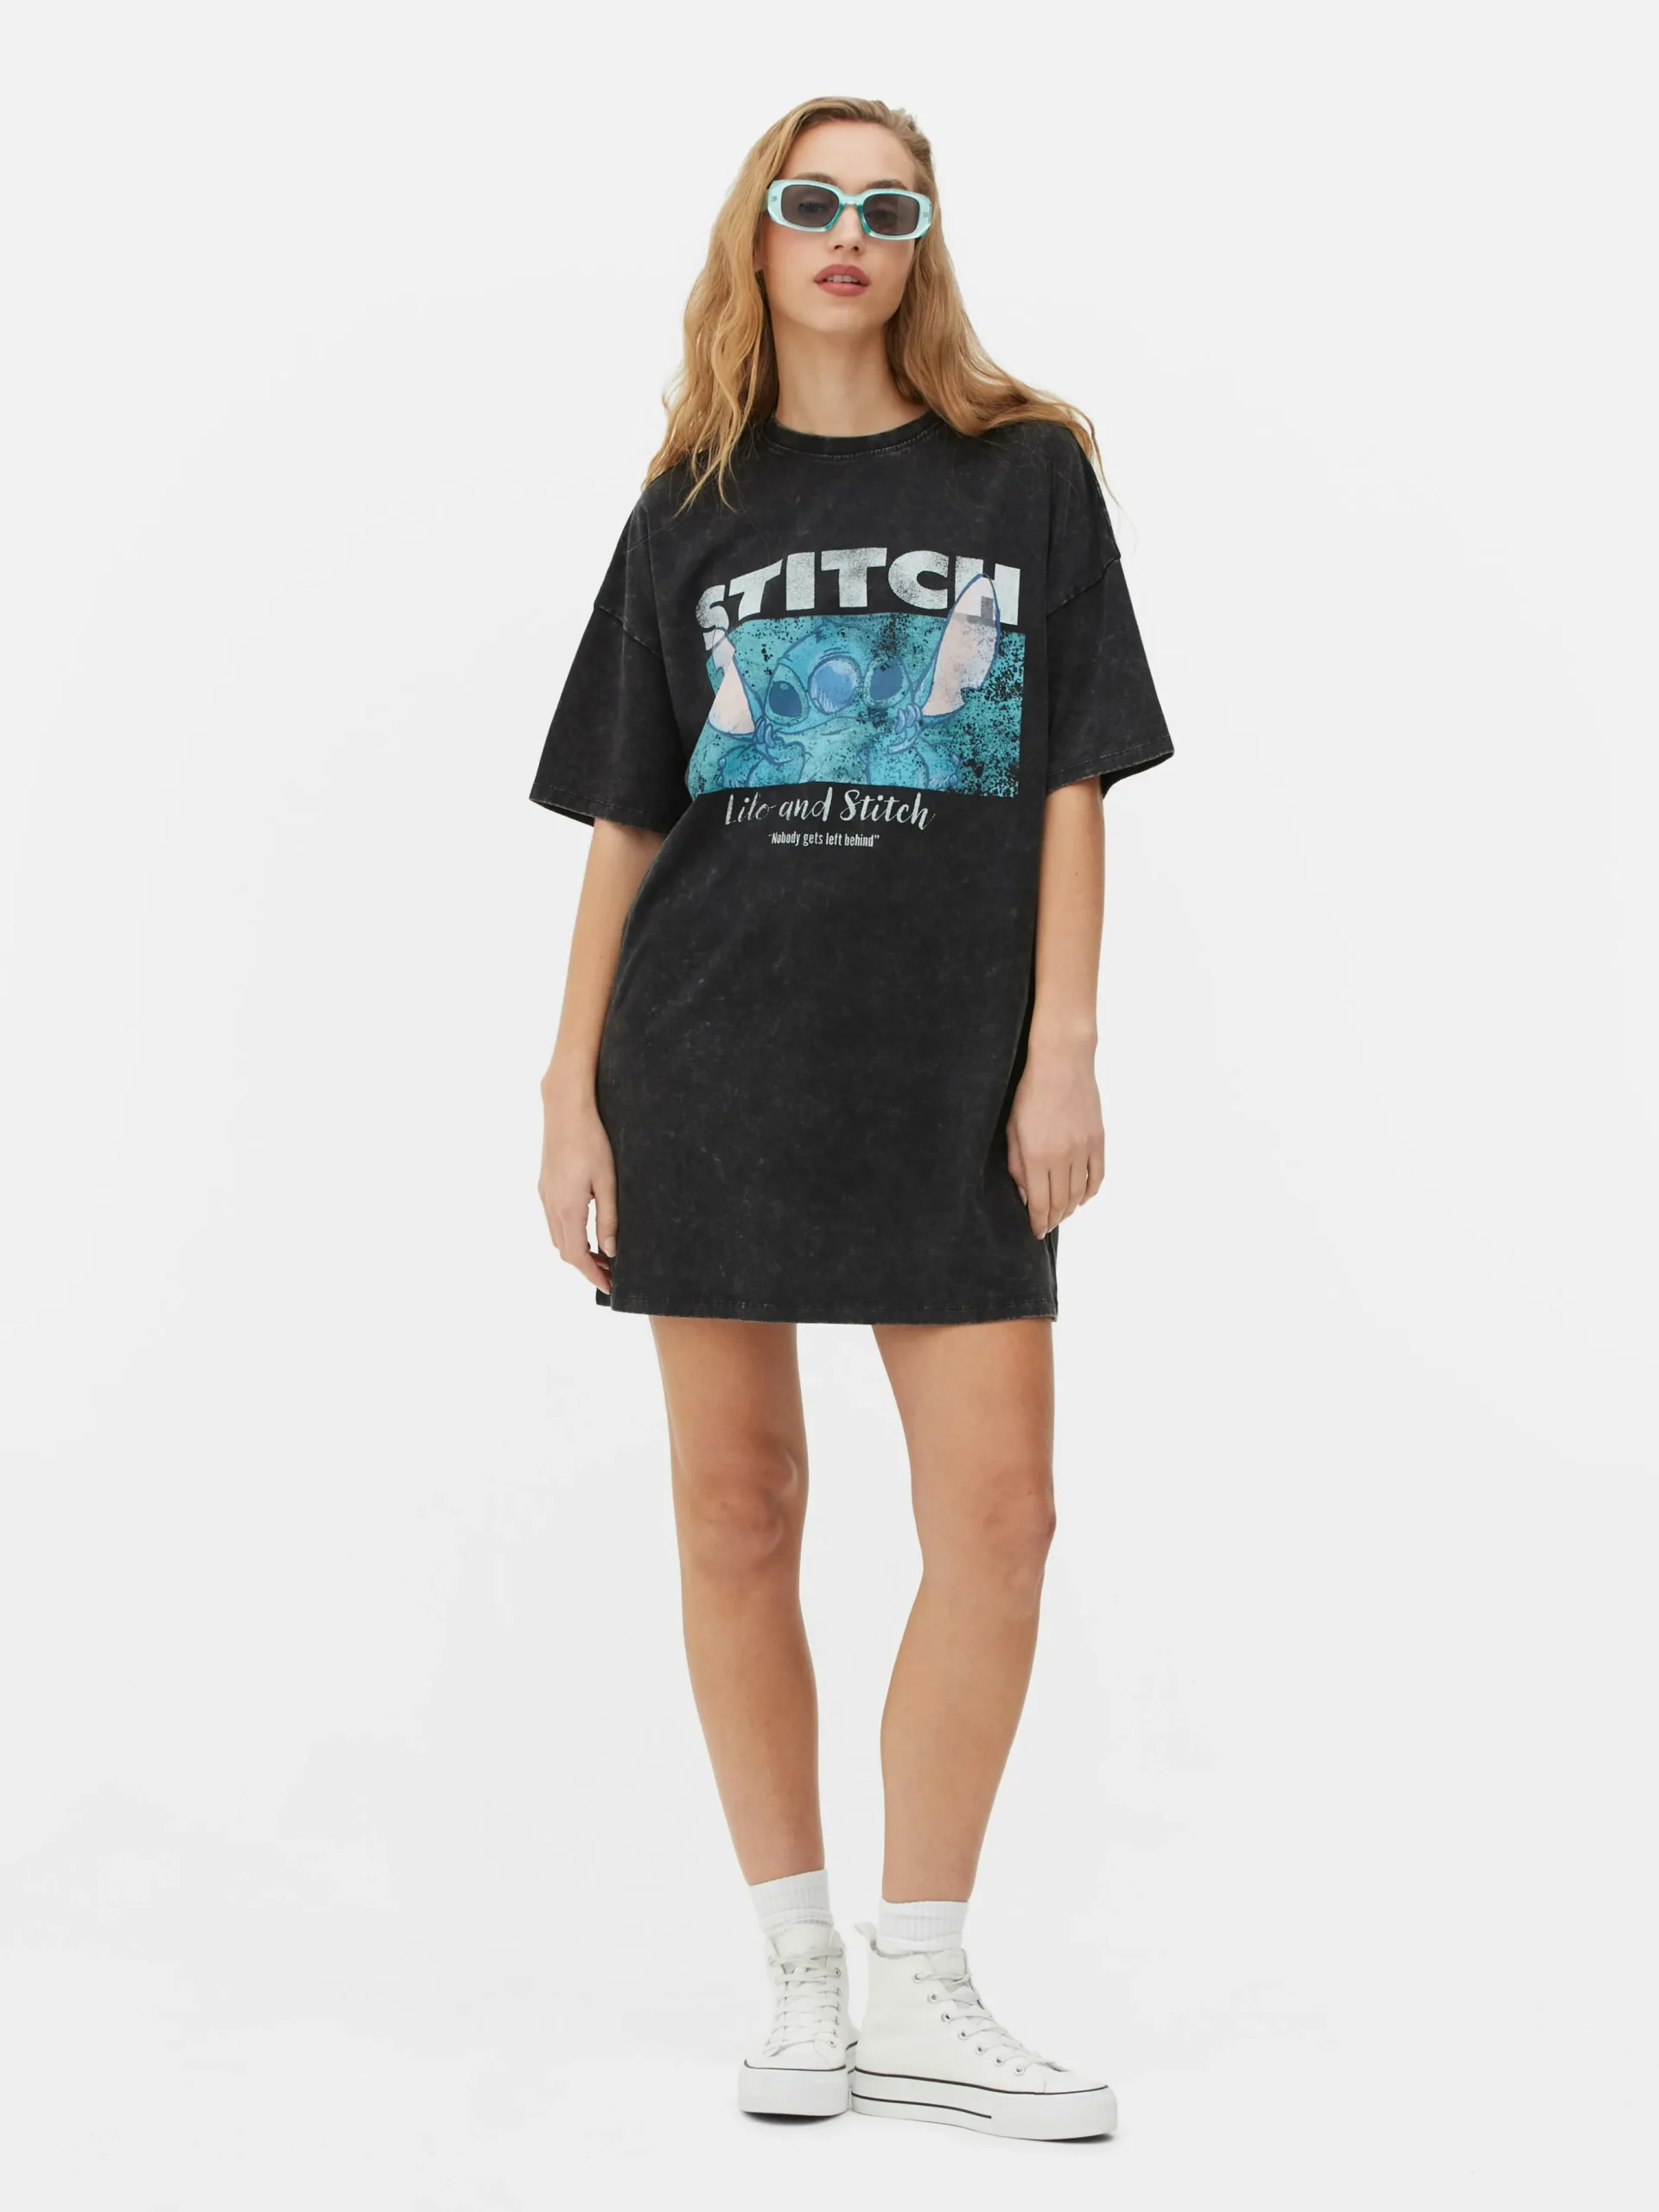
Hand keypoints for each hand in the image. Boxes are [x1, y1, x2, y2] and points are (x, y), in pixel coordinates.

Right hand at [538, 1078, 617, 1294]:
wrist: (565, 1109)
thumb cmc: (591, 1140)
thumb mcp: (608, 1181)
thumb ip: (609, 1218)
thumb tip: (610, 1251)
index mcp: (567, 1207)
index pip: (577, 1255)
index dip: (592, 1274)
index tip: (609, 1287)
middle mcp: (550, 1205)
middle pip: (565, 1250)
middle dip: (586, 1266)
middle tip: (611, 1273)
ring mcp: (544, 1195)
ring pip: (557, 1236)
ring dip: (577, 1251)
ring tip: (602, 1256)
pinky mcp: (545, 1185)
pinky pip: (554, 1221)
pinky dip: (569, 1235)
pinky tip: (586, 1230)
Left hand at [1005, 1049, 1104, 1237]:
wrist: (1062, 1064)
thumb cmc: (1029, 1094)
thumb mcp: (1012, 1131)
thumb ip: (1017, 1166)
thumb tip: (1025, 1195)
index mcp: (1036, 1157)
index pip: (1040, 1204)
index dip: (1038, 1223)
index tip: (1036, 1232)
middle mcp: (1061, 1158)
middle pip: (1060, 1203)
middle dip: (1053, 1219)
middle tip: (1047, 1226)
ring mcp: (1083, 1150)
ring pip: (1079, 1193)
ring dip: (1070, 1209)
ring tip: (1061, 1214)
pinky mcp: (1098, 1141)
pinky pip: (1097, 1176)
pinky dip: (1089, 1192)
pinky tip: (1081, 1197)